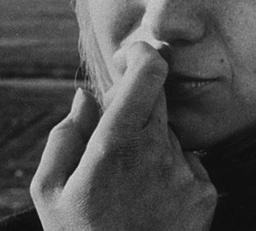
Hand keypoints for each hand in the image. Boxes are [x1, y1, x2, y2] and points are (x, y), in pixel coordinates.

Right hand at [30, 42, 216, 229]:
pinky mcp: (206, 194)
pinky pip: (188, 160)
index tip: (128, 56)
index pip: (147, 74)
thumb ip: (65, 135)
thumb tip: (85, 96)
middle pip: (158, 98)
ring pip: (170, 132)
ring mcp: (187, 174)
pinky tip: (148, 199)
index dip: (140, 55)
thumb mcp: (49, 191)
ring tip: (126, 185)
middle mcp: (158, 152)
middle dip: (135, 104)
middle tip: (112, 136)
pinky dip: (170, 167)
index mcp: (116, 145)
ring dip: (150, 141)